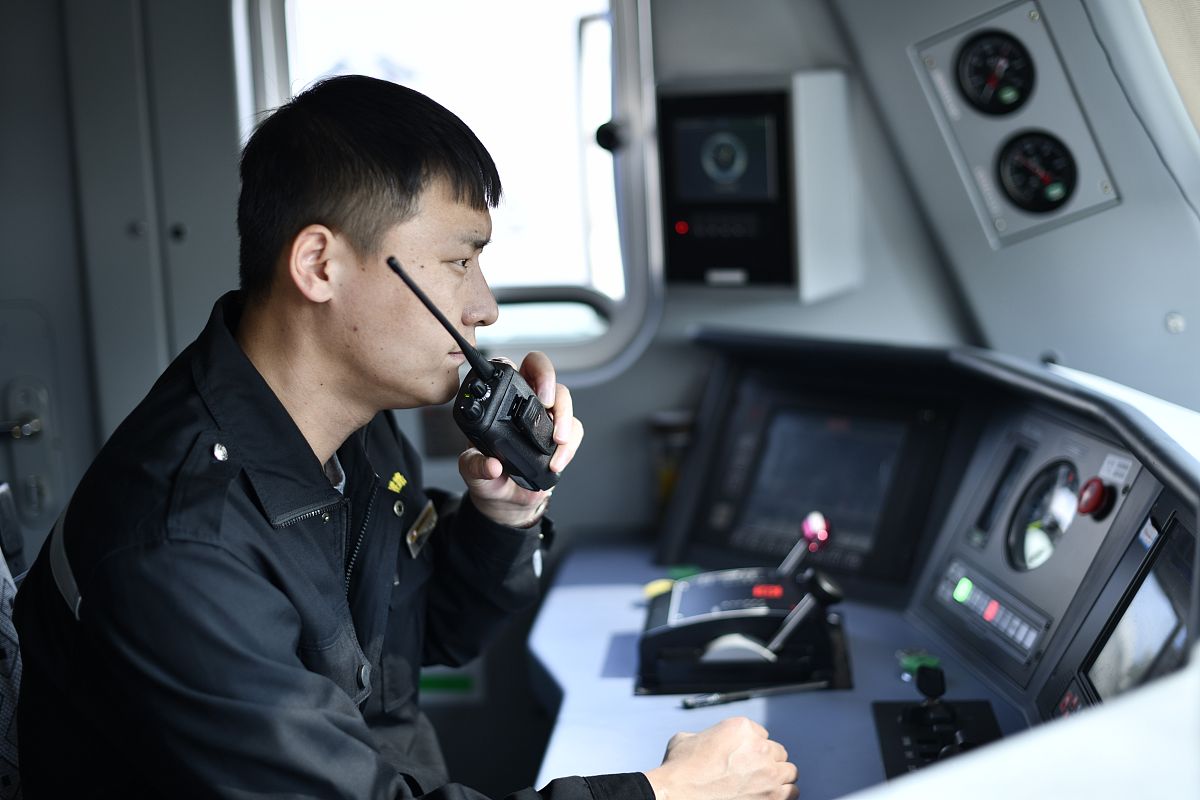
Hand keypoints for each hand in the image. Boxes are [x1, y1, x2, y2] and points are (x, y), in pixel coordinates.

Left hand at [459, 351, 583, 527]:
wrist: (506, 500)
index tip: (521, 386)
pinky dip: (570, 446)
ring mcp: (545, 416)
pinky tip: (557, 462)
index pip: (508, 369)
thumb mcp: (472, 472)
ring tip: (558, 441)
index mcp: (498, 401)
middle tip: (547, 402)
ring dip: (564, 418)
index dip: (515, 369)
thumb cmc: (487, 477)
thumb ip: (475, 466)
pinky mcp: (562, 435)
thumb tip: (491, 465)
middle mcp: (524, 401)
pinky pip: (574, 429)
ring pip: (563, 398)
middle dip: (548, 381)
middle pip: (542, 371)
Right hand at [643, 717, 797, 799]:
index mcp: (741, 728)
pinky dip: (783, 795)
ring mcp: (768, 772)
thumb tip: (706, 741)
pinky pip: (792, 793)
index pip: (762, 735)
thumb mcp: (687, 738)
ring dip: (779, 778)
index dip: (752, 747)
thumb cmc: (679, 770)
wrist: (677, 794)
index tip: (744, 758)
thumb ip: (705, 735)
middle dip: (768, 762)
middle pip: (778, 752)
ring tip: (766, 786)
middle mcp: (759, 747)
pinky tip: (770, 796)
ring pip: (790, 772)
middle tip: (754, 773)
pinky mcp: (772, 796)